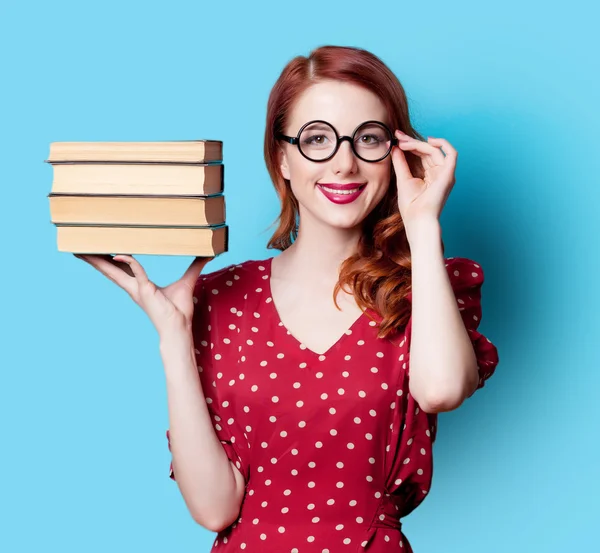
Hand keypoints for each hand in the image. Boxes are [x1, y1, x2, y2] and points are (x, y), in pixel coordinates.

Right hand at [74, 254, 212, 336]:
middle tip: (80, 248)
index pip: (121, 270)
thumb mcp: (188, 281)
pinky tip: (120, 253)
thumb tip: (207, 254)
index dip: (110, 260)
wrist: (179, 328)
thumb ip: (195, 266)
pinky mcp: (145, 290)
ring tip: (84, 251)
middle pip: (110, 270)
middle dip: (95, 259)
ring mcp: (137, 289)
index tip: (101, 249)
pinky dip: (129, 261)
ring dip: (99, 260)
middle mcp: (134, 288)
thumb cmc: (180, 310)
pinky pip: (136, 271)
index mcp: (140, 286)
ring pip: (114, 270)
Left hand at [391, 131, 457, 236]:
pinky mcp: (449, 174)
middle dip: (412, 141)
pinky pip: (451, 153)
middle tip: (397, 136)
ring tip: (403, 143)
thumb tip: (395, 147)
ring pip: (434, 150)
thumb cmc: (411, 206)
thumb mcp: (403, 179)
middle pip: (427, 151)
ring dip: (418, 144)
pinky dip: (443, 143)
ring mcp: (445, 173)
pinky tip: (428, 140)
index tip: (396, 138)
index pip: (421, 155)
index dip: (410, 144)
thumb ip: (400, 163)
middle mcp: (439, 173)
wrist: (417, 219)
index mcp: (429, 175)